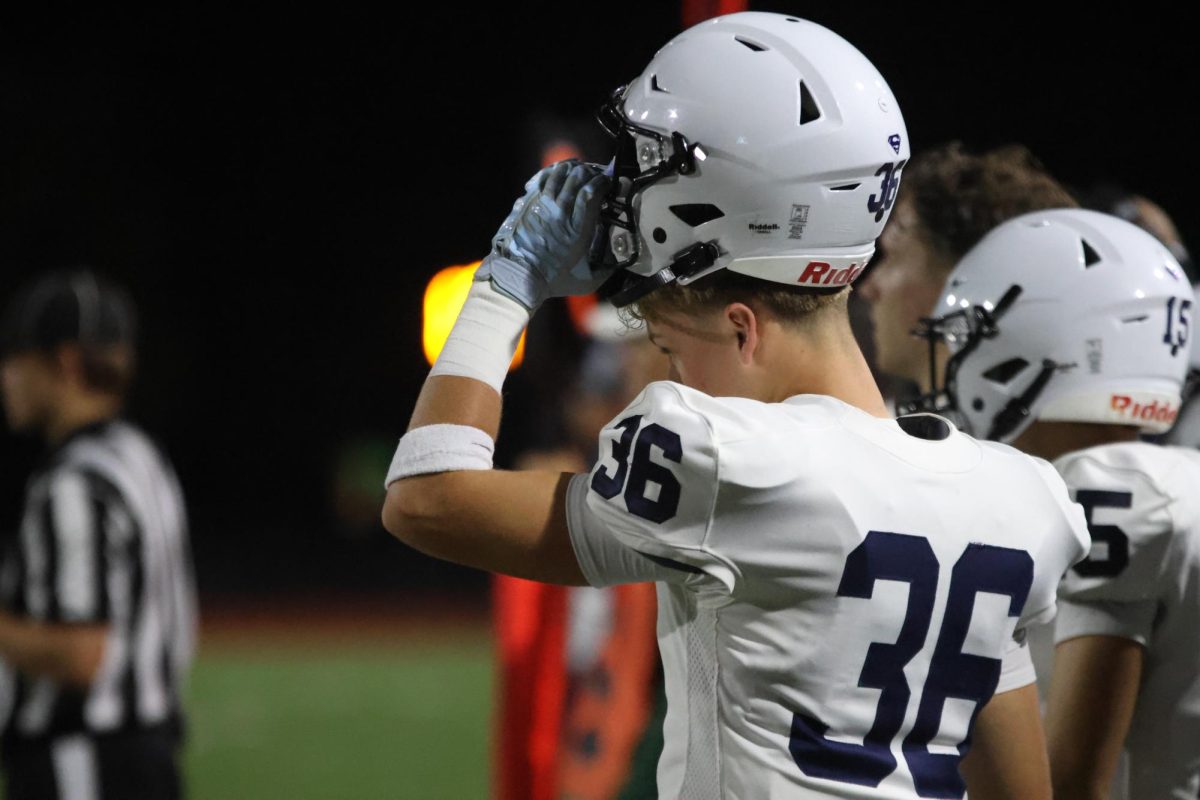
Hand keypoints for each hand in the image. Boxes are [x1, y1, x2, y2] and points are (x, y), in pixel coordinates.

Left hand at [478, 160, 610, 310]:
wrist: (518, 278)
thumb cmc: (552, 281)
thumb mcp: (585, 281)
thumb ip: (605, 272)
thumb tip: (619, 265)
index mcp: (578, 230)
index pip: (592, 193)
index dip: (602, 182)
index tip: (608, 181)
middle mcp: (561, 213)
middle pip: (577, 180)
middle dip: (590, 172)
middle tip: (595, 174)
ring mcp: (542, 206)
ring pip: (559, 176)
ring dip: (572, 168)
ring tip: (579, 167)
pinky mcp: (528, 204)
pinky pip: (542, 180)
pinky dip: (552, 172)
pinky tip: (558, 170)